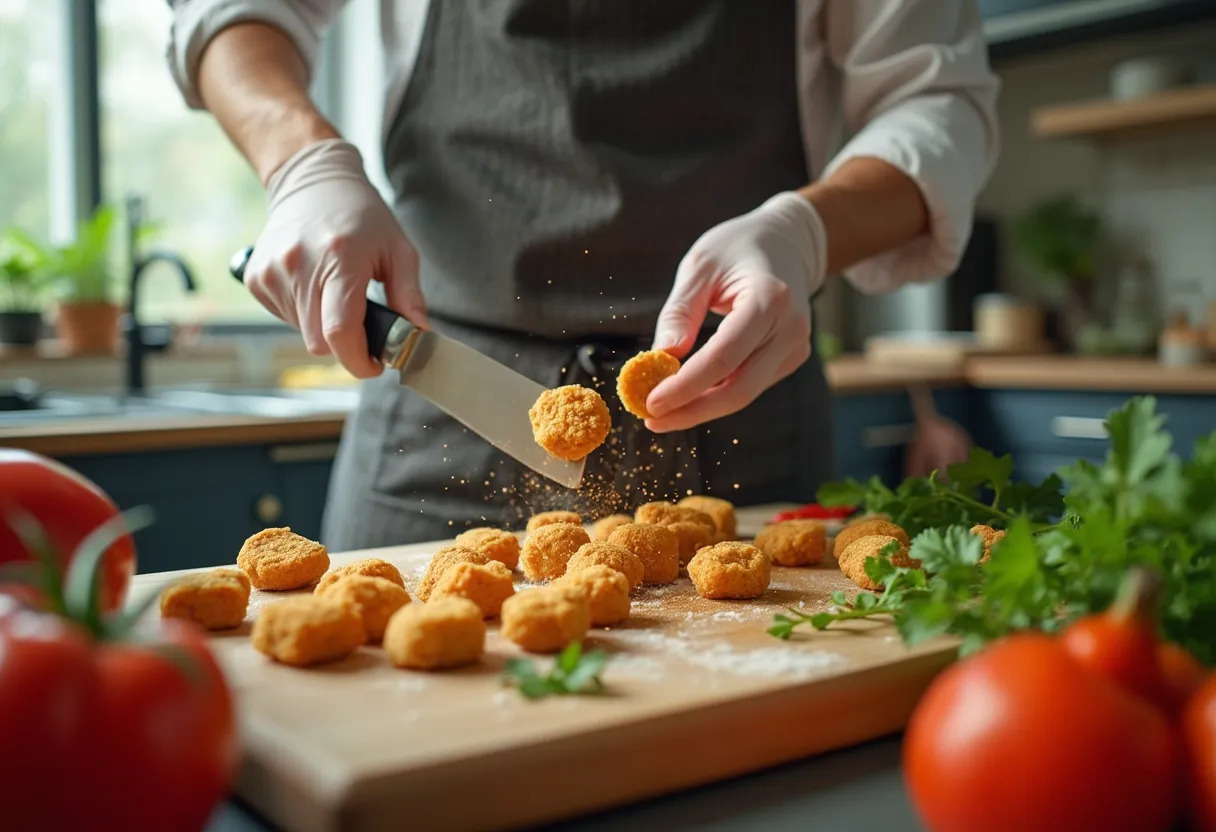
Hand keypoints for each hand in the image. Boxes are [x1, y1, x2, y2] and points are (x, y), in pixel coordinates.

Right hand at [243, 139, 427, 377]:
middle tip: (363, 327)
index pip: (340, 333)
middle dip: (345, 346)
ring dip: (324, 328)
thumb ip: (409, 296)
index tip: (375, 365)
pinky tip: (315, 288)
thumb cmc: (361, 215)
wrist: (313, 182)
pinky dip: (304, 315)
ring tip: (337, 295)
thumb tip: (418, 334)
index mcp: (339, 259)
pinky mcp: (255, 278)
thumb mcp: (398, 249)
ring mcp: (272, 273)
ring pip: (302, 334)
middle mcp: (298, 266)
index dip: (358, 361)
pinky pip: (285, 318)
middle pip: (320, 343)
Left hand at [645, 192, 827, 431]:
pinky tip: (688, 395)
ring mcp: (796, 347)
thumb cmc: (737, 247)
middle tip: (651, 419)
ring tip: (661, 410)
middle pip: (739, 388)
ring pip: (744, 394)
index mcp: (770, 299)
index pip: (724, 356)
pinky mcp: (791, 358)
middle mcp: (790, 328)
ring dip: (701, 407)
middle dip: (692, 410)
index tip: (651, 402)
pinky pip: (749, 385)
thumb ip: (680, 312)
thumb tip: (660, 358)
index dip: (686, 386)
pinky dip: (716, 394)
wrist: (788, 241)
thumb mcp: (700, 266)